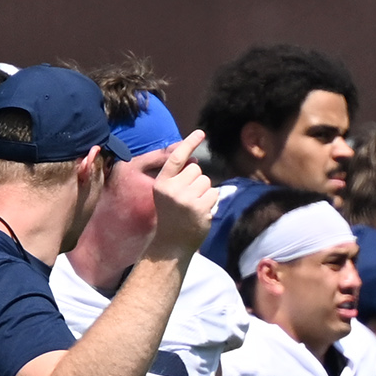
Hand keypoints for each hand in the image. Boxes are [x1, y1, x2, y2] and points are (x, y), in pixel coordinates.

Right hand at [144, 130, 213, 261]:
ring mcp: (187, 198)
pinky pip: (214, 193)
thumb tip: (195, 161)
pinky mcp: (200, 207)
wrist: (172, 242)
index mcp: (161, 183)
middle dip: (197, 179)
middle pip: (196, 169)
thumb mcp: (166, 193)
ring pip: (207, 180)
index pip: (176, 158)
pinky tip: (201, 211)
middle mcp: (172, 188)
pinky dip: (211, 200)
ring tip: (194, 204)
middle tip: (188, 196)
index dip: (189, 143)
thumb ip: (177, 177)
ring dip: (205, 190)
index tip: (201, 133)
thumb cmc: (171, 215)